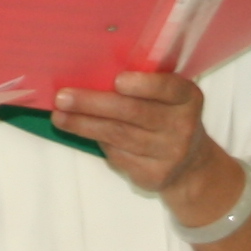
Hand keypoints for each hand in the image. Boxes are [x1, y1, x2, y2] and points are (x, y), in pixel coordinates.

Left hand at [51, 69, 232, 215]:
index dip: (143, 85)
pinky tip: (82, 132)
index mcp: (188, 98)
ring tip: (59, 116)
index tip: (117, 80)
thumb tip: (93, 75)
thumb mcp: (168, 98)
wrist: (191, 166)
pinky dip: (98, 142)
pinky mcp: (154, 176)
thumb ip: (144, 85)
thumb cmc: (168, 117)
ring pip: (119, 136)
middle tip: (63, 98)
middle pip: (133, 113)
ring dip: (84, 125)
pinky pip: (118, 155)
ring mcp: (170, 154)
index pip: (168, 89)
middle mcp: (183, 126)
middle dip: (94, 104)